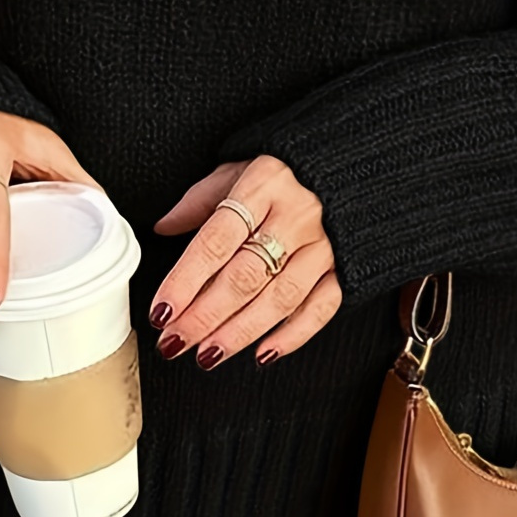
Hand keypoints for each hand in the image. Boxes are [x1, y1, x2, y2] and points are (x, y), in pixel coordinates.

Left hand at [148, 155, 340, 369]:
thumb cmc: (289, 167)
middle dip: (204, 316)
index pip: (216, 240)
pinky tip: (263, 353)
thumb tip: (164, 227)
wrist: (355, 162)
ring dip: (239, 333)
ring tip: (207, 353)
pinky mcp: (346, 266)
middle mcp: (295, 216)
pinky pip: (322, 308)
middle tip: (175, 340)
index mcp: (263, 185)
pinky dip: (293, 335)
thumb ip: (201, 200)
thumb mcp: (239, 167)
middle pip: (244, 276)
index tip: (161, 309)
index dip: (186, 279)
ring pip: (280, 298)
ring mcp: (324, 244)